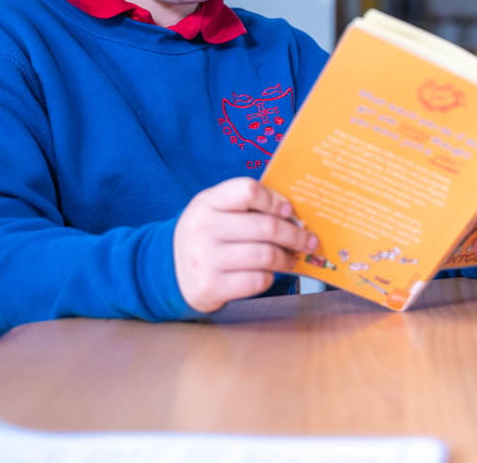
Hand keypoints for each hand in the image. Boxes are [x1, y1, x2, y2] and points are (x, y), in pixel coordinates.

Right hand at [173, 177, 317, 312]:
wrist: (168, 270)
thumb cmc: (207, 234)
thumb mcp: (217, 210)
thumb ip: (249, 206)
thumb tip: (295, 216)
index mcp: (208, 202)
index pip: (248, 191)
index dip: (274, 200)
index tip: (289, 211)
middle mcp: (203, 228)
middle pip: (266, 227)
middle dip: (295, 235)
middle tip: (308, 240)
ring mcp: (205, 258)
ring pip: (265, 256)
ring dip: (287, 258)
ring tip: (293, 258)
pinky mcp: (211, 286)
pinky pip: (256, 280)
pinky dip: (270, 277)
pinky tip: (270, 273)